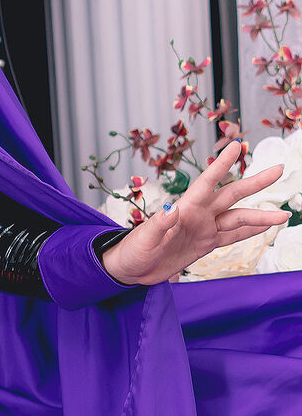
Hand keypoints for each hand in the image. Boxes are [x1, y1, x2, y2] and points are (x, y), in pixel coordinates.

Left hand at [100, 136, 291, 286]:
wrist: (132, 269)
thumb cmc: (133, 250)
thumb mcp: (143, 238)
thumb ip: (158, 224)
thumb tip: (170, 210)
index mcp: (185, 207)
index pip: (208, 181)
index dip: (223, 164)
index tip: (237, 146)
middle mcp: (199, 214)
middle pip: (232, 195)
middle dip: (256, 183)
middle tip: (279, 169)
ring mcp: (204, 228)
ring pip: (238, 218)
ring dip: (260, 216)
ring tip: (284, 215)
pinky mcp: (205, 244)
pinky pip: (232, 237)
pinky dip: (250, 232)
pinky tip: (266, 227)